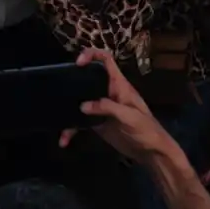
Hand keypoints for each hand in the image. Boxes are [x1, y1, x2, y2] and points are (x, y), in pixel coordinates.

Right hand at [59, 49, 176, 163]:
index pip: (106, 60)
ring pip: (81, 102)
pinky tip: (64, 141)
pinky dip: (71, 130)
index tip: (78, 63)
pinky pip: (80, 123)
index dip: (92, 55)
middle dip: (74, 80)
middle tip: (60, 88)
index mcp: (119, 85)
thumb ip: (107, 107)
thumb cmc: (146, 130)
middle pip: (88, 78)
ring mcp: (102, 109)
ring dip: (69, 110)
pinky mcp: (97, 124)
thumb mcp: (129, 116)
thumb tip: (82, 105)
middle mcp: (108, 93)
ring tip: (58, 117)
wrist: (152, 153)